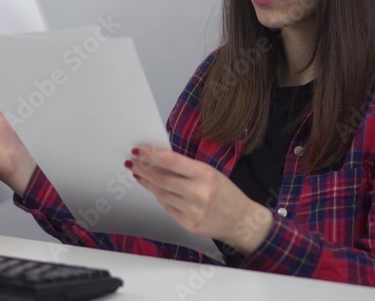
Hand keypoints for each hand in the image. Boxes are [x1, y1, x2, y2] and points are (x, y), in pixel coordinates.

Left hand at [128, 146, 274, 254]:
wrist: (241, 221)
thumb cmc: (227, 194)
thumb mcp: (211, 173)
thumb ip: (187, 168)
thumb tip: (160, 160)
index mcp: (206, 175)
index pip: (172, 161)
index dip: (153, 155)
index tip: (141, 150)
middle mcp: (199, 193)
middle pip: (162, 179)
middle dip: (144, 169)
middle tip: (133, 161)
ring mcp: (193, 210)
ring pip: (162, 194)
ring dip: (147, 183)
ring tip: (138, 173)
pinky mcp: (188, 224)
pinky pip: (168, 207)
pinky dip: (159, 197)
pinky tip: (154, 189)